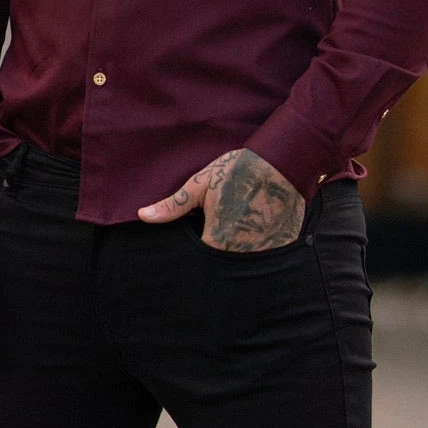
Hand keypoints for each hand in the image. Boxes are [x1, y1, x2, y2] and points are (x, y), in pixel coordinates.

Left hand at [138, 148, 303, 251]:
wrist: (281, 162)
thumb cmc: (238, 171)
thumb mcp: (202, 184)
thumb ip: (173, 206)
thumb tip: (143, 215)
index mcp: (218, 239)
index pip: (201, 262)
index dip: (198, 257)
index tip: (202, 242)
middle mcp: (242, 251)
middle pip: (225, 266)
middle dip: (221, 256)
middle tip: (224, 233)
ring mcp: (265, 250)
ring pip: (247, 263)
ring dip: (243, 253)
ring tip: (242, 233)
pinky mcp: (283, 245)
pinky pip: (270, 256)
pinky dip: (264, 248)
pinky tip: (262, 233)